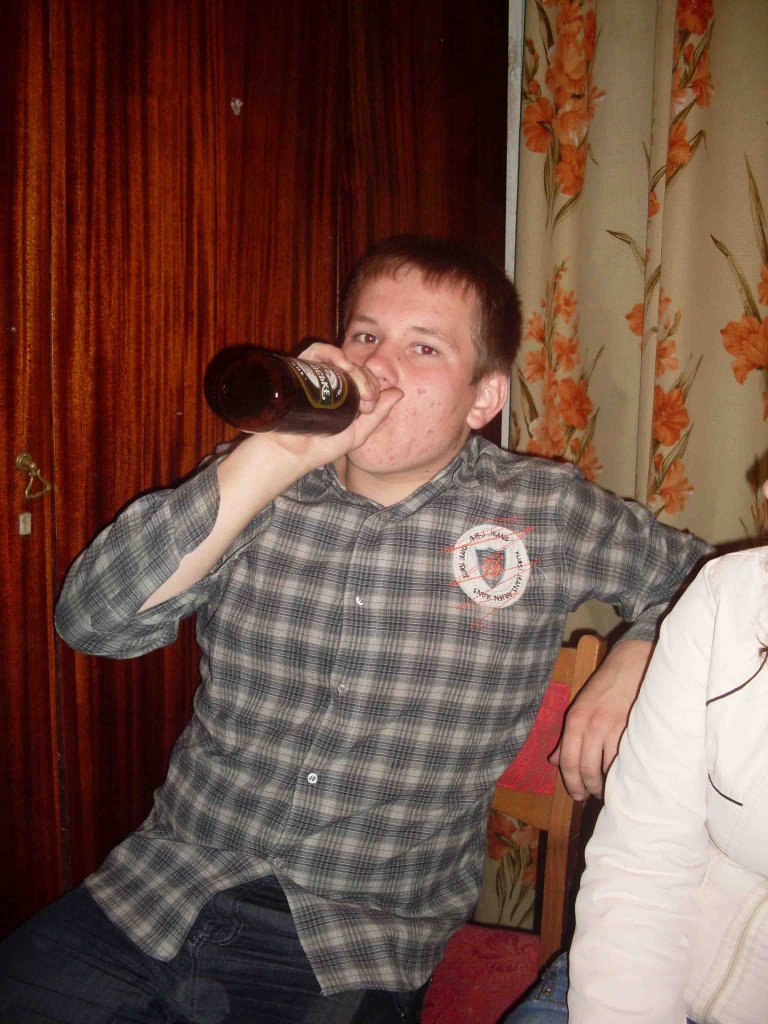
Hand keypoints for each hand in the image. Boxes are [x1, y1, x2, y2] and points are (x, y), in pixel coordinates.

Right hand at [286, 340, 402, 462]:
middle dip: (366, 379)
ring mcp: (315, 375)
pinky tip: (342, 364)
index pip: (365, 377)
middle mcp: (331, 382)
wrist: (292, 453)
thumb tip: (400, 392)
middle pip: (355, 367)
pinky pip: (316, 350)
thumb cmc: (322, 447)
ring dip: (353, 366)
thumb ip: (379, 415)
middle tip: (366, 399)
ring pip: (339, 357)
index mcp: (345, 394)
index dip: (373, 385)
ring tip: (356, 382)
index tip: (369, 405)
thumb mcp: (358, 433)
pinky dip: (331, 352)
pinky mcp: (299, 370)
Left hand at [550, 639, 652, 799]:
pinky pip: (624, 759)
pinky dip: (623, 774)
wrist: (632, 665)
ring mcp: (612, 727)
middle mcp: (591, 725)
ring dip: (607, 784)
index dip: (571, 783)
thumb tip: (554, 761)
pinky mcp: (633, 729)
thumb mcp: (580, 708)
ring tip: (609, 790)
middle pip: (585, 768)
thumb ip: (568, 737)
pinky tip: (624, 779)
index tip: (578, 796)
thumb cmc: (605, 688)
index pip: (568, 761)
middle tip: (593, 796)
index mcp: (575, 720)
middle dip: (588, 788)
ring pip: (605, 767)